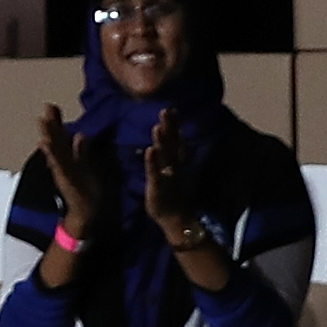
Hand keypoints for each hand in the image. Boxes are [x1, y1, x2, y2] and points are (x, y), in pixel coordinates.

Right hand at [37, 104, 102, 237]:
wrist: (86, 214)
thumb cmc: (85, 191)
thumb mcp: (84, 167)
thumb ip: (81, 152)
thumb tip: (80, 135)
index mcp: (67, 158)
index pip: (60, 136)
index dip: (56, 121)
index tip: (50, 105)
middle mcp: (62, 163)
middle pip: (55, 140)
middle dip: (50, 124)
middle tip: (46, 107)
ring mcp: (62, 171)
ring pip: (55, 150)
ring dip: (49, 136)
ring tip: (42, 121)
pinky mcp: (66, 180)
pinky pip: (59, 165)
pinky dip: (52, 155)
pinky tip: (46, 145)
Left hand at [143, 109, 197, 227]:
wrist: (176, 218)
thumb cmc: (172, 191)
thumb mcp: (173, 169)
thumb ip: (172, 152)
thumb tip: (171, 134)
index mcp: (177, 161)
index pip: (176, 139)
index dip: (175, 125)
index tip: (172, 108)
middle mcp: (175, 166)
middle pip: (172, 144)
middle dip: (170, 127)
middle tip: (166, 111)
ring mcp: (168, 176)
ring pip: (165, 157)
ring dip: (162, 142)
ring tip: (157, 127)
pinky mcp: (159, 187)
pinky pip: (155, 173)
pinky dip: (153, 162)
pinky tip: (149, 151)